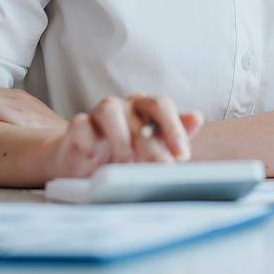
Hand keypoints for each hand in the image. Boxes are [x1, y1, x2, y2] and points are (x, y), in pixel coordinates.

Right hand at [37, 94, 205, 179]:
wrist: (83, 164)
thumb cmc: (125, 154)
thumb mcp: (153, 148)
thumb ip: (175, 133)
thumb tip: (196, 117)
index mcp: (144, 108)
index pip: (162, 106)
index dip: (173, 128)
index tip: (182, 155)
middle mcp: (123, 106)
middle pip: (139, 111)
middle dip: (152, 142)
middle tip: (160, 167)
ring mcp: (98, 114)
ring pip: (109, 109)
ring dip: (121, 139)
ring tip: (126, 164)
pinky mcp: (77, 127)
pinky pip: (80, 123)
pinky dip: (88, 139)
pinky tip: (94, 156)